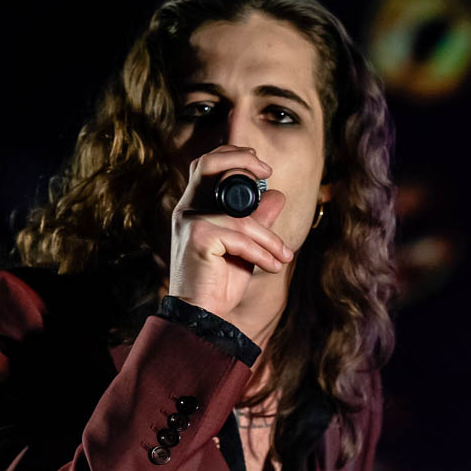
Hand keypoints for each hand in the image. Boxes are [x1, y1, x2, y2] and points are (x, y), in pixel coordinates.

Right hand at [169, 144, 292, 323]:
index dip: (233, 156)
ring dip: (269, 239)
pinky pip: (240, 237)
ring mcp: (189, 222)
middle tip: (267, 172)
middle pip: (208, 164)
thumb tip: (277, 195)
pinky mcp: (198, 238)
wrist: (201, 315)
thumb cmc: (220, 282)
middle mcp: (187, 209)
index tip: (262, 168)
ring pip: (241, 217)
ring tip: (283, 256)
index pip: (207, 165)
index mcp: (195, 207)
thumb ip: (258, 221)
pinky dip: (261, 253)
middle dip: (241, 160)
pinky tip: (271, 267)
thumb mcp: (245, 247)